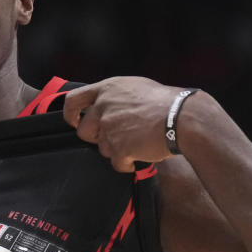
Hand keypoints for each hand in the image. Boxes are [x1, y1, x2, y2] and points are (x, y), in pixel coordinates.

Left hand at [62, 76, 183, 170]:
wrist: (182, 117)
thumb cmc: (166, 103)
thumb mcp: (135, 87)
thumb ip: (114, 97)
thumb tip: (103, 107)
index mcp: (107, 89)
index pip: (72, 100)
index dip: (70, 114)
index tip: (74, 121)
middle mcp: (104, 107)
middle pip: (84, 131)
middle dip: (97, 138)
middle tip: (117, 137)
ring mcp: (110, 128)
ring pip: (102, 148)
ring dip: (117, 150)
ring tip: (138, 143)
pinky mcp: (119, 148)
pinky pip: (117, 163)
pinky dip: (128, 163)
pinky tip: (141, 155)